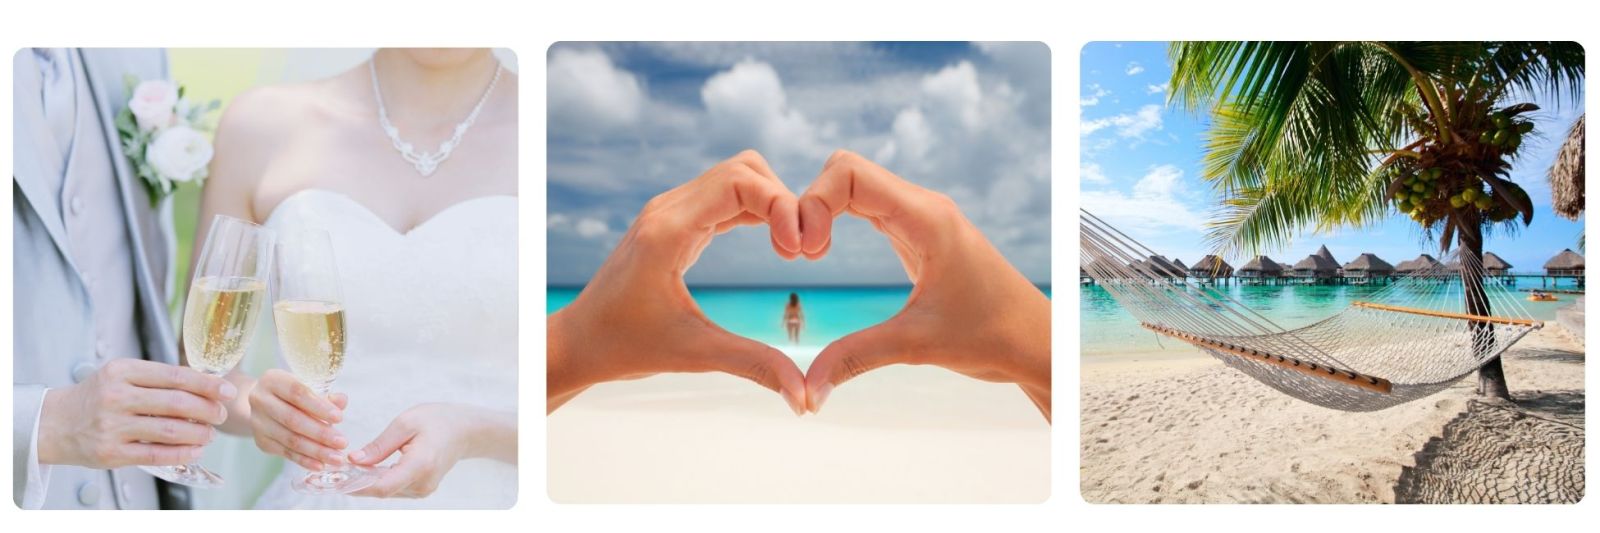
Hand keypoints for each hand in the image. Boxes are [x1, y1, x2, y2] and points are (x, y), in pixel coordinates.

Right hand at [37, 359, 235, 467]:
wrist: (54, 423)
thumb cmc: (97, 397)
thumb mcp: (121, 375)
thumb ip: (157, 378)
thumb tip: (206, 385)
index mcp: (122, 371)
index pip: (175, 376)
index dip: (206, 384)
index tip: (226, 391)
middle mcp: (116, 396)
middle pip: (177, 403)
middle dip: (207, 410)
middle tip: (220, 415)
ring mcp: (112, 426)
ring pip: (169, 430)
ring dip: (198, 434)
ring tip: (209, 434)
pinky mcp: (111, 452)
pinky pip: (155, 454)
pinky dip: (182, 453)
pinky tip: (196, 450)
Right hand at [247, 369, 348, 470]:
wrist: (267, 405)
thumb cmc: (294, 394)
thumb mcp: (309, 387)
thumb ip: (326, 395)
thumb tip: (341, 402)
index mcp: (273, 380)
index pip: (297, 393)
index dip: (319, 406)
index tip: (339, 418)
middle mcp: (260, 400)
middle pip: (293, 419)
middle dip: (320, 433)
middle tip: (342, 442)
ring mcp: (258, 422)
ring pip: (290, 439)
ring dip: (316, 451)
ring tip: (337, 457)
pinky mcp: (261, 441)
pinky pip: (286, 452)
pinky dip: (304, 460)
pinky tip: (320, 465)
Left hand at [348, 403, 511, 497]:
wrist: (466, 431)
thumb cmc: (438, 421)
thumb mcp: (406, 423)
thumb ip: (379, 445)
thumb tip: (354, 460)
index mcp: (421, 464)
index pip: (383, 486)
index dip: (356, 485)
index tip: (336, 477)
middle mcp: (422, 483)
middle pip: (380, 490)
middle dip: (355, 482)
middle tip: (332, 471)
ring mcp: (422, 489)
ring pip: (384, 491)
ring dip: (365, 482)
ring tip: (346, 468)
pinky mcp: (420, 490)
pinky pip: (392, 488)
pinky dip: (377, 481)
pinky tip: (365, 470)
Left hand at [547, 150, 807, 414]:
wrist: (580, 342)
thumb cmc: (625, 348)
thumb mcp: (694, 355)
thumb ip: (754, 366)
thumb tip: (805, 398)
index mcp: (669, 231)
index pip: (740, 182)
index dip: (782, 206)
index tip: (799, 252)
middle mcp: (668, 209)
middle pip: (743, 169)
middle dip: (783, 200)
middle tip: (802, 249)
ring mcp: (669, 211)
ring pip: (736, 176)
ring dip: (771, 202)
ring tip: (792, 248)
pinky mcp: (674, 221)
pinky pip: (724, 196)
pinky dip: (755, 209)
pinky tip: (774, 242)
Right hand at [798, 150, 1050, 419]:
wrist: (1035, 343)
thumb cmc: (992, 337)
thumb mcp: (917, 345)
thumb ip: (856, 358)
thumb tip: (807, 392)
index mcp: (926, 218)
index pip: (850, 173)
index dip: (813, 202)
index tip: (806, 254)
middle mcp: (923, 208)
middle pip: (847, 170)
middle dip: (811, 201)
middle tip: (801, 254)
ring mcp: (921, 218)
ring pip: (856, 185)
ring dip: (822, 210)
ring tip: (809, 255)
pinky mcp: (919, 235)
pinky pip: (869, 207)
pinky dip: (838, 219)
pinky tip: (825, 252)